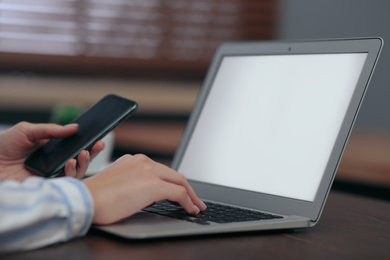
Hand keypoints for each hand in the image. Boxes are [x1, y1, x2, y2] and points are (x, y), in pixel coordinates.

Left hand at [0, 122, 103, 180]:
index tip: (98, 138)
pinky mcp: (46, 188)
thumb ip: (52, 130)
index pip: (74, 147)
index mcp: (51, 150)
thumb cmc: (3, 146)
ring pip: (76, 173)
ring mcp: (50, 176)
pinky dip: (71, 173)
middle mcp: (53, 164)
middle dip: (91, 153)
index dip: (87, 144)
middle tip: (98, 145)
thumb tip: (75, 127)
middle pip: (79, 161)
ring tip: (82, 154)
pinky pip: (65, 183)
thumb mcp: (27, 131)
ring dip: (83, 163)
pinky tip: (70, 163)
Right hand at [83, 154, 206, 224]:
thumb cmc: (96, 198)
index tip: (182, 193)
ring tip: (196, 207)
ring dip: (191, 196)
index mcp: (134, 160)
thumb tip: (153, 196)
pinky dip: (188, 202)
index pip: (162, 171)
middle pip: (174, 175)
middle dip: (188, 190)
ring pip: (180, 182)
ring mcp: (149, 171)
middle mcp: (143, 162)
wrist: (84, 200)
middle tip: (195, 201)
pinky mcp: (153, 184)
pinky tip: (191, 210)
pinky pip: (179, 193)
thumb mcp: (118, 185)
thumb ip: (136, 184)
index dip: (175, 183)